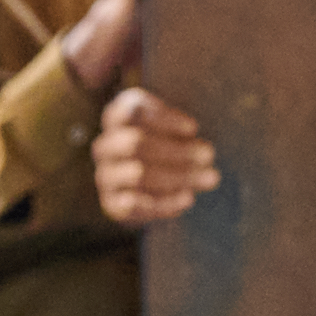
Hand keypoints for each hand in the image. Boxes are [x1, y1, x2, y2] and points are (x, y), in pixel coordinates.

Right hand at [94, 89, 218, 227]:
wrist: (150, 188)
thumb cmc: (168, 146)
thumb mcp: (174, 128)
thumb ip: (180, 129)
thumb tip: (196, 141)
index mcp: (116, 118)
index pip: (132, 111)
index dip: (163, 119)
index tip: (193, 128)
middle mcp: (105, 146)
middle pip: (136, 143)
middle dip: (176, 150)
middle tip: (209, 154)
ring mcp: (105, 175)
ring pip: (138, 174)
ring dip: (177, 176)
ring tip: (210, 177)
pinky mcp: (111, 203)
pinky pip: (135, 204)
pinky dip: (164, 202)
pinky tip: (188, 198)